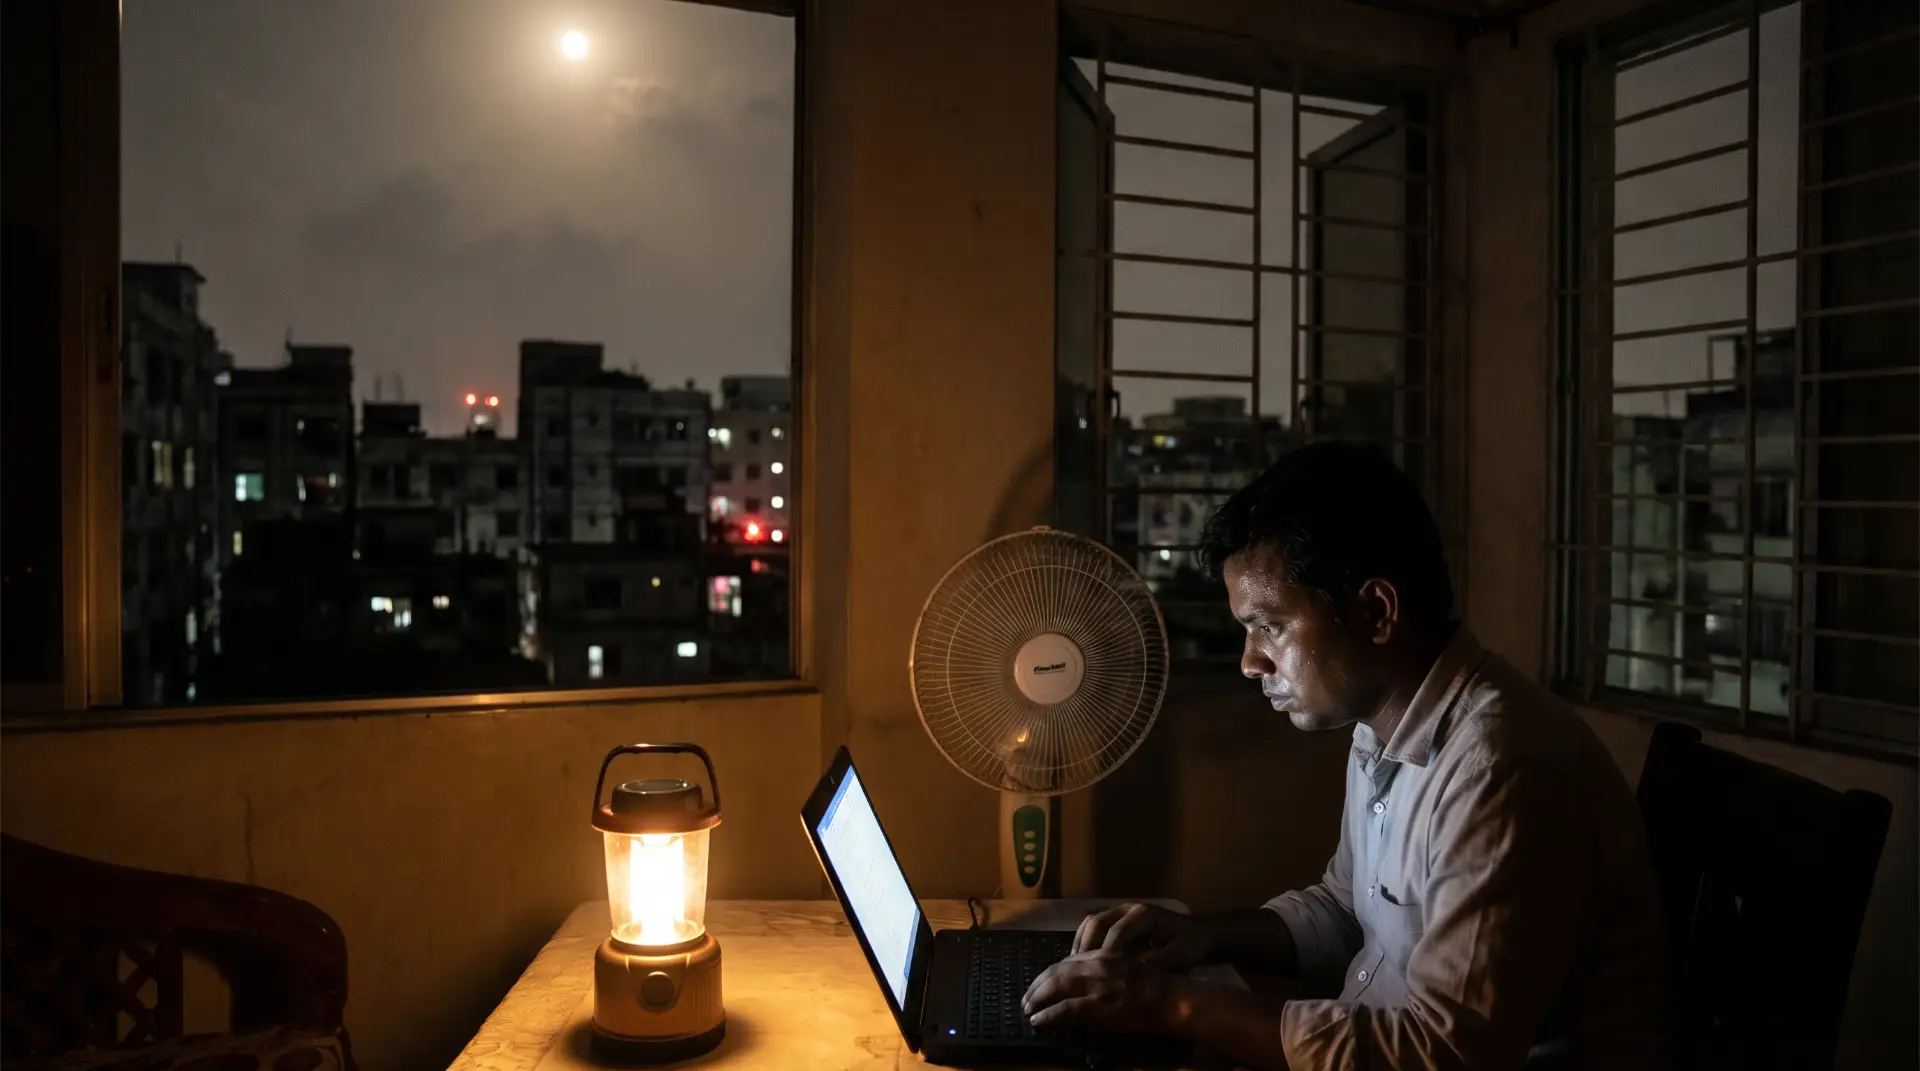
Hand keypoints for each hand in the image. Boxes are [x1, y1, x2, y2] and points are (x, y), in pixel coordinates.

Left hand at [1022, 952, 1187, 1033]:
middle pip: (1056, 971)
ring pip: (1055, 987)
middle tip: (1026, 998)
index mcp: (1103, 955)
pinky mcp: (1097, 1005)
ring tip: (1027, 1009)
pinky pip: (1064, 1009)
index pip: (1067, 961)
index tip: (1040, 983)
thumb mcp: (1127, 968)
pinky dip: (1048, 1015)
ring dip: (1037, 998)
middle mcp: (1096, 965)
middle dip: (1037, 985)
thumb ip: (1105, 970)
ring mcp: (1096, 985)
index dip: (1049, 973)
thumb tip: (1085, 983)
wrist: (1171, 998)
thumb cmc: (1156, 985)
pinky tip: (1038, 1021)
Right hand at [1072, 902, 1210, 970]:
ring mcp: (1121, 911)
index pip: (1116, 933)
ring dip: (1081, 944)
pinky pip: (1094, 926)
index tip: (1096, 977)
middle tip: (1077, 972)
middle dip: (1086, 948)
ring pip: (1091, 923)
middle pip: (1097, 923)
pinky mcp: (1118, 919)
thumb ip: (1156, 963)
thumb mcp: (1180, 956)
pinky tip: (1082, 961)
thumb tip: (1129, 974)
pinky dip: (1085, 942)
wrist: (1200, 933)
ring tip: (1074, 968)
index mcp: (1144, 914)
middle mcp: (1128, 908)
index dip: (1105, 954)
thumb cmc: (1191, 944)